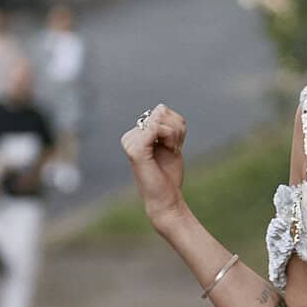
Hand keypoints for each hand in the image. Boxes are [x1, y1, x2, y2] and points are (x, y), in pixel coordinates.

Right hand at [121, 102, 186, 228]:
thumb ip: (167, 123)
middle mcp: (129, 137)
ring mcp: (130, 142)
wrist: (166, 198)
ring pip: (160, 118)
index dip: (176, 126)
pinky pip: (157, 127)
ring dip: (174, 135)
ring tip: (169, 152)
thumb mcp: (170, 142)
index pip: (161, 110)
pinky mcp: (134, 149)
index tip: (173, 146)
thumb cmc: (168, 174)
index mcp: (135, 135)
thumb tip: (159, 107)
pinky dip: (170, 138)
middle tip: (172, 149)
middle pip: (161, 111)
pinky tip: (169, 151)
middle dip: (175, 129)